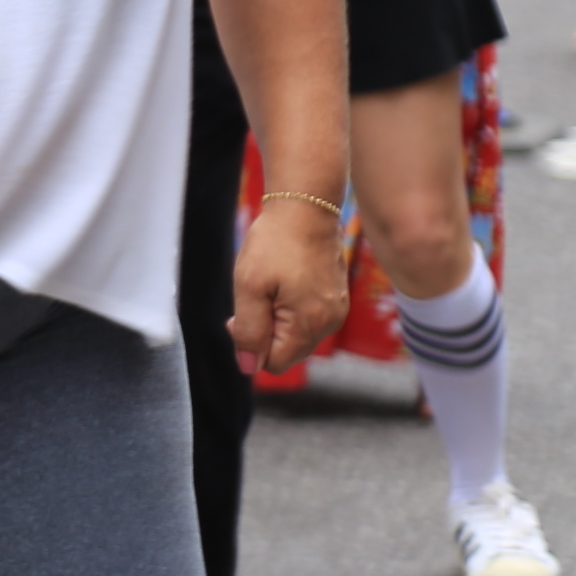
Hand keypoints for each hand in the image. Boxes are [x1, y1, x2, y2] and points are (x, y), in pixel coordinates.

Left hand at [226, 199, 347, 376]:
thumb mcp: (249, 287)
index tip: (238, 316)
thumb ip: (249, 331)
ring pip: (296, 335)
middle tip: (250, 298)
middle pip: (287, 352)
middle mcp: (330, 322)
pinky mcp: (336, 296)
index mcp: (310, 324)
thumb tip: (248, 368)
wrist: (304, 207)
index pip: (275, 363)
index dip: (250, 346)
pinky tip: (281, 282)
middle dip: (264, 334)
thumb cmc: (274, 244)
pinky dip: (290, 309)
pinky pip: (308, 318)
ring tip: (266, 286)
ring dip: (276, 320)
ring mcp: (336, 309)